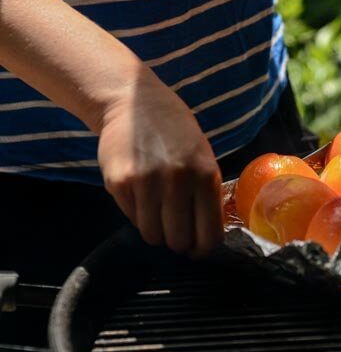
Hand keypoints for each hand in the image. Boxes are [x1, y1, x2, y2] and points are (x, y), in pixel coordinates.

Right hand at [98, 72, 222, 255]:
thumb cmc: (176, 133)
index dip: (203, 249)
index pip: (209, 234)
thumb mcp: (204, 157)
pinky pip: (131, 219)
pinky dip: (137, 215)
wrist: (133, 102)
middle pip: (178, 240)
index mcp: (206, 176)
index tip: (198, 250)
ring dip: (156, 232)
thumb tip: (207, 236)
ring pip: (152, 235)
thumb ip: (207, 193)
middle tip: (176, 233)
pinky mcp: (119, 183)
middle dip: (178, 243)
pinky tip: (141, 197)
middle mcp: (178, 181)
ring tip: (158, 216)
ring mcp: (146, 182)